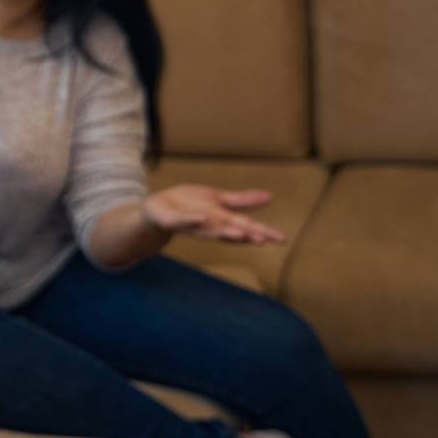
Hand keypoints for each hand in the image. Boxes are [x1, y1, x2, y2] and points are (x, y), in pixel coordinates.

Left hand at [140, 184, 286, 244]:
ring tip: (241, 234)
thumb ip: (241, 201)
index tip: (281, 238)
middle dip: (247, 236)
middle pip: (230, 231)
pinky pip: (182, 221)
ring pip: (209, 231)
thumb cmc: (188, 205)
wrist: (156, 210)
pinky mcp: (171, 221)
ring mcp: (190, 224)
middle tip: (264, 240)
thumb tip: (270, 197)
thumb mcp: (218, 200)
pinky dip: (192, 220)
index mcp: (221, 220)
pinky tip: (202, 217)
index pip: (246, 226)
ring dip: (224, 233)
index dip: (263, 232)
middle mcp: (209, 225)